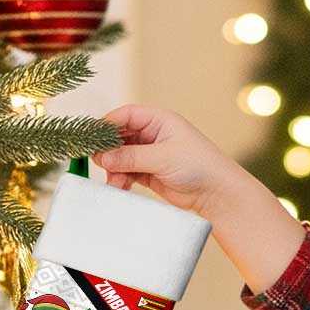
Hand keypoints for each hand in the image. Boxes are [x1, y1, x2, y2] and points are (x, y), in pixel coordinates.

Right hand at [92, 104, 243, 222]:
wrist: (217, 194)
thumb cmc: (198, 166)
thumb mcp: (162, 158)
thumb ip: (131, 157)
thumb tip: (102, 157)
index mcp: (159, 120)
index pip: (125, 116)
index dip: (107, 125)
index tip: (93, 139)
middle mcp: (153, 134)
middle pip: (120, 137)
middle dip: (108, 151)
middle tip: (99, 164)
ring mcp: (151, 154)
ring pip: (122, 157)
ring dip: (114, 169)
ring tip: (114, 183)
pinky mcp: (151, 173)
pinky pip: (128, 172)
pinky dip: (121, 179)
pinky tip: (120, 187)